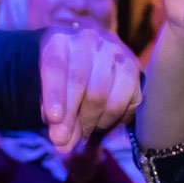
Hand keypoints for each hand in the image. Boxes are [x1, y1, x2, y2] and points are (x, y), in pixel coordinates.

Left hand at [39, 24, 141, 150]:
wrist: (93, 57)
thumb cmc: (64, 77)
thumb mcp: (50, 89)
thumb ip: (53, 115)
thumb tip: (62, 143)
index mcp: (59, 39)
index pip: (55, 66)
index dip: (54, 95)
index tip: (53, 120)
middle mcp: (88, 40)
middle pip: (79, 82)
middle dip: (70, 116)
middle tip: (62, 141)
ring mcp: (114, 52)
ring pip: (101, 94)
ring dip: (89, 121)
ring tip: (80, 133)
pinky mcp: (133, 69)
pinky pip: (122, 102)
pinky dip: (109, 120)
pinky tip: (99, 124)